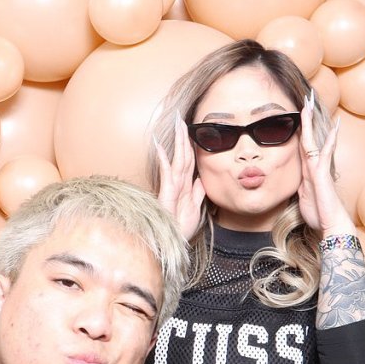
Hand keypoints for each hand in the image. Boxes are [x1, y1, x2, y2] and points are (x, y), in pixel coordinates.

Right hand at [155, 115, 204, 241]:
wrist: (171, 245)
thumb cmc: (179, 229)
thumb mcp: (194, 209)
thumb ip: (198, 193)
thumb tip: (202, 179)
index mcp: (184, 186)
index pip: (189, 161)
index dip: (190, 144)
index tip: (191, 129)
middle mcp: (177, 184)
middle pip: (183, 155)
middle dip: (183, 136)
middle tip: (181, 118)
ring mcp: (171, 188)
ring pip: (177, 160)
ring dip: (177, 141)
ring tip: (176, 124)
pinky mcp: (166, 195)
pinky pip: (167, 174)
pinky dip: (164, 160)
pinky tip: (161, 147)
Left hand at [297, 93, 353, 235]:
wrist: (330, 225)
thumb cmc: (317, 214)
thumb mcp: (302, 197)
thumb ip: (300, 185)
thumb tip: (297, 181)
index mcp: (307, 170)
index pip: (302, 145)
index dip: (301, 130)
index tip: (299, 115)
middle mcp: (314, 166)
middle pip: (309, 137)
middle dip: (307, 119)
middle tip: (306, 99)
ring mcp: (319, 168)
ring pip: (314, 140)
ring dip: (312, 122)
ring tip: (310, 104)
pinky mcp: (322, 174)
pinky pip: (324, 153)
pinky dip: (329, 140)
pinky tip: (334, 127)